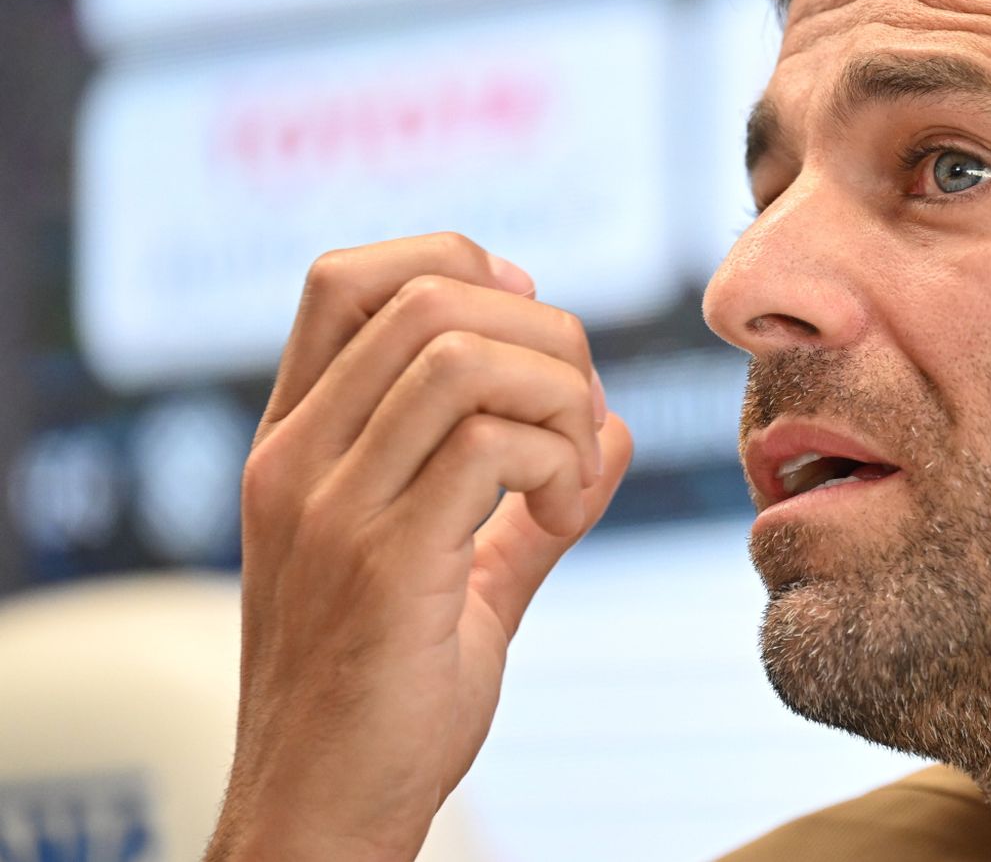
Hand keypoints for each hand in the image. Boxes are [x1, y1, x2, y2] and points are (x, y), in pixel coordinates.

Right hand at [205, 233, 632, 861]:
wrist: (322, 817)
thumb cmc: (383, 702)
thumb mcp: (450, 580)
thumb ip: (522, 504)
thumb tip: (617, 428)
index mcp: (295, 444)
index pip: (345, 277)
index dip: (455, 263)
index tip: (532, 329)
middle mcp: (295, 457)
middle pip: (426, 295)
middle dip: (544, 334)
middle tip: (578, 417)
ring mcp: (328, 505)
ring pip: (465, 356)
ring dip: (560, 398)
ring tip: (572, 475)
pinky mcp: (381, 561)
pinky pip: (494, 444)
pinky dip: (561, 463)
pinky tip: (562, 518)